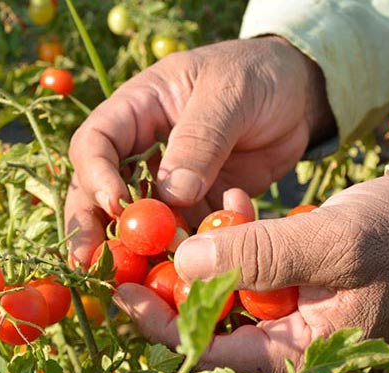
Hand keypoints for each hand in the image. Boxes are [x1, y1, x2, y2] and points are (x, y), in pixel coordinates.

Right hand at [66, 36, 333, 263]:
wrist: (299, 93)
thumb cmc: (258, 75)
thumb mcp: (231, 94)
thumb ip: (202, 139)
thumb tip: (171, 195)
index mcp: (137, 109)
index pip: (96, 143)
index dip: (96, 176)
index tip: (115, 205)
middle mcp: (142, 149)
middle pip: (100, 190)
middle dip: (93, 227)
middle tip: (89, 265)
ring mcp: (168, 181)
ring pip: (139, 221)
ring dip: (137, 250)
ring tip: (134, 282)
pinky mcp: (197, 205)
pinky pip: (183, 234)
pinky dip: (186, 253)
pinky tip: (194, 269)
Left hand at [112, 174, 388, 372]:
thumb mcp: (331, 243)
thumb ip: (261, 255)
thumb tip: (185, 264)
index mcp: (298, 351)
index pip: (215, 352)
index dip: (164, 326)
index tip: (123, 293)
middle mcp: (285, 337)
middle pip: (208, 323)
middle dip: (171, 287)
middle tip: (135, 250)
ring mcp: (284, 306)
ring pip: (221, 289)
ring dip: (202, 253)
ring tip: (191, 214)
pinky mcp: (285, 276)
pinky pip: (244, 264)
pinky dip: (233, 235)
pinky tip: (234, 201)